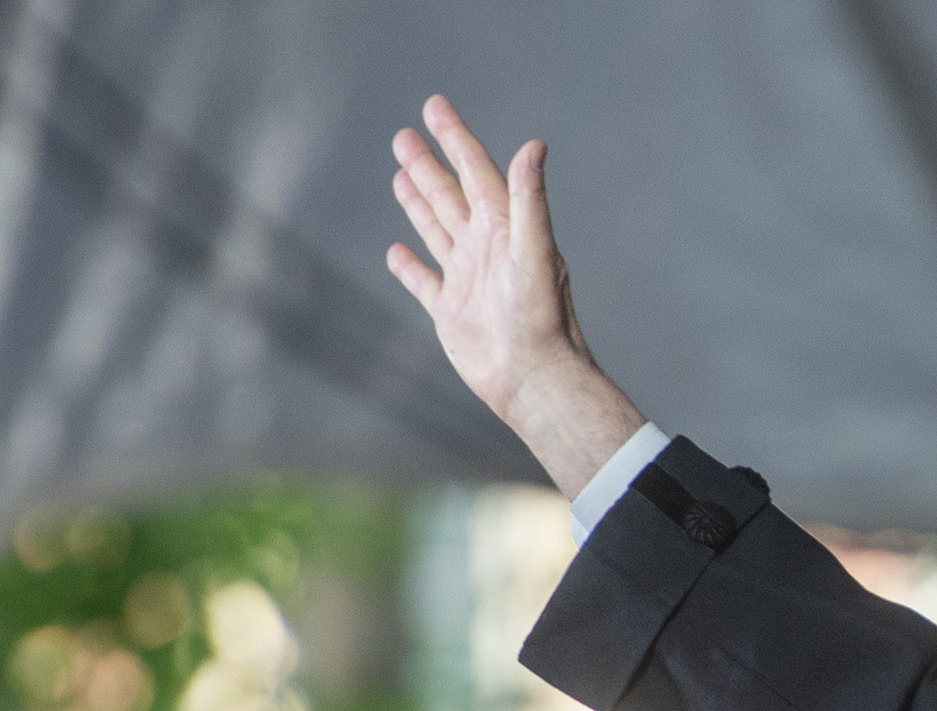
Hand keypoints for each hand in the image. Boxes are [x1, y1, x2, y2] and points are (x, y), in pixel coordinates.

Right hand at [386, 95, 642, 495]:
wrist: (534, 378)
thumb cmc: (540, 317)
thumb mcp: (535, 250)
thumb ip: (530, 199)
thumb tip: (534, 146)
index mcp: (504, 229)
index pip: (476, 172)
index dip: (455, 138)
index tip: (434, 106)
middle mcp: (486, 249)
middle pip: (451, 195)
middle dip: (429, 164)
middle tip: (404, 134)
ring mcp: (468, 280)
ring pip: (437, 229)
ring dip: (419, 202)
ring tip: (400, 173)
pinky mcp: (452, 312)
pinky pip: (425, 282)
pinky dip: (409, 266)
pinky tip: (396, 252)